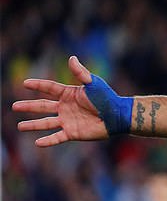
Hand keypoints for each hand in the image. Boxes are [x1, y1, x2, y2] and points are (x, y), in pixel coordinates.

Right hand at [12, 56, 131, 146]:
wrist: (118, 116)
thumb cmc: (107, 98)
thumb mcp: (93, 83)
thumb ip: (81, 73)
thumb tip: (71, 58)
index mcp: (69, 94)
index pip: (49, 88)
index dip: (38, 85)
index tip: (25, 83)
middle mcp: (66, 107)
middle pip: (43, 106)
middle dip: (29, 106)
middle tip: (14, 106)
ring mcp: (68, 121)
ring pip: (46, 123)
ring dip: (33, 124)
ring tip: (20, 125)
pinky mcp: (73, 133)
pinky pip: (57, 137)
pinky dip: (48, 141)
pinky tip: (37, 142)